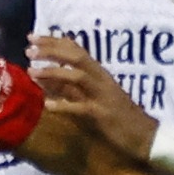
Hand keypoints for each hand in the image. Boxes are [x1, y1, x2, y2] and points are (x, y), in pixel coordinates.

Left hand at [23, 35, 157, 162]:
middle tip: (29, 50)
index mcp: (99, 74)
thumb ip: (70, 88)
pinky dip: (63, 105)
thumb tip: (43, 77)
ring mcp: (102, 96)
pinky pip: (80, 107)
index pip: (76, 50)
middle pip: (76, 57)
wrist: (144, 136)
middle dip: (52, 50)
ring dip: (54, 73)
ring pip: (77, 77)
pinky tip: (47, 105)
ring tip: (32, 72)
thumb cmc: (117, 117)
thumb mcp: (92, 97)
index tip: (32, 37)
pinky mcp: (102, 115)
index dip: (54, 41)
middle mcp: (101, 80)